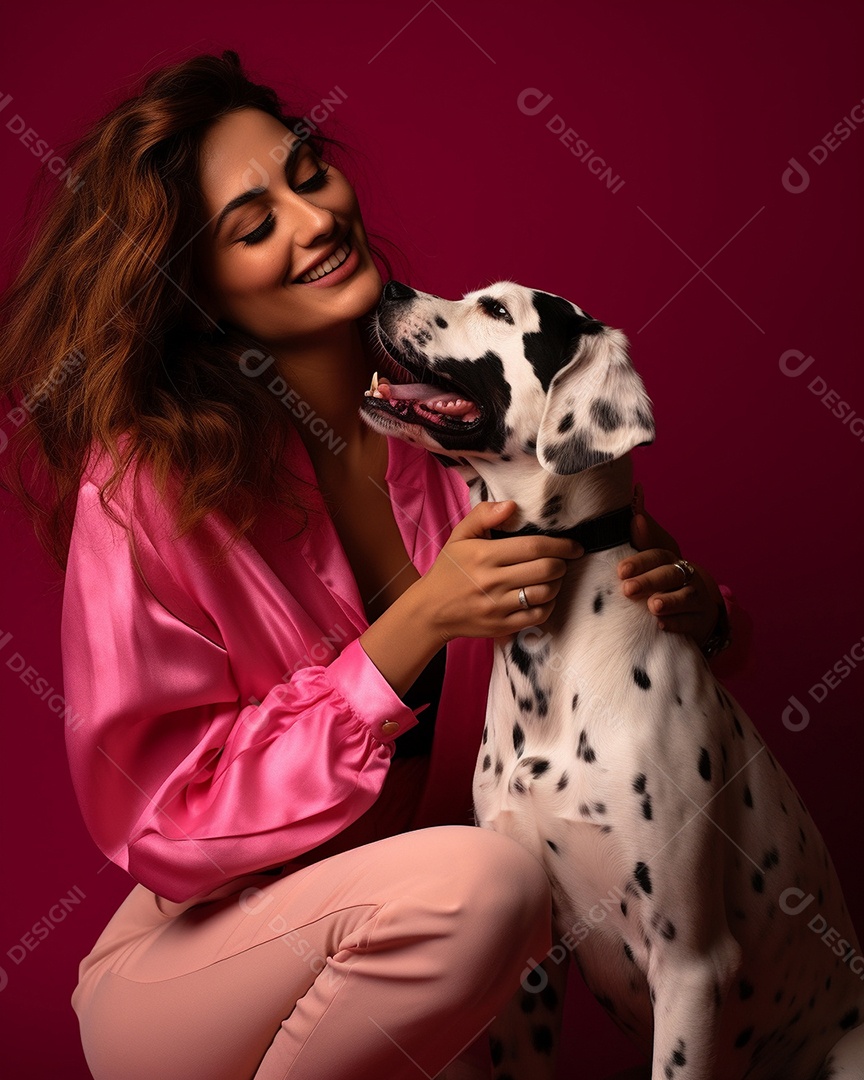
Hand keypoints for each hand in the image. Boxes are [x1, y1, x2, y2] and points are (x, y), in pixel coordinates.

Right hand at [419, 501, 583, 641]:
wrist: (430, 609)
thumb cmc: (449, 569)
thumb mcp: (460, 535)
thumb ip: (484, 515)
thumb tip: (512, 506)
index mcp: (485, 555)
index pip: (535, 546)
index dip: (561, 545)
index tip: (574, 546)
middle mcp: (493, 581)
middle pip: (546, 569)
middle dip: (562, 563)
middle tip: (562, 560)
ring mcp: (498, 606)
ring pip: (546, 593)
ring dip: (557, 583)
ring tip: (553, 577)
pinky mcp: (502, 626)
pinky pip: (538, 615)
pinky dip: (548, 604)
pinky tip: (543, 596)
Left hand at [617, 483, 723, 647]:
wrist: (696, 607)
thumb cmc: (666, 577)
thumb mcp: (654, 554)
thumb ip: (643, 530)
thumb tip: (636, 490)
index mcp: (670, 558)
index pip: (657, 555)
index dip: (640, 561)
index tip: (620, 570)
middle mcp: (686, 575)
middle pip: (670, 574)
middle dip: (649, 581)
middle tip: (628, 589)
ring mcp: (695, 598)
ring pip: (686, 597)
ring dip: (669, 601)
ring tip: (653, 606)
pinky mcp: (700, 621)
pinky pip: (691, 623)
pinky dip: (677, 623)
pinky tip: (662, 625)